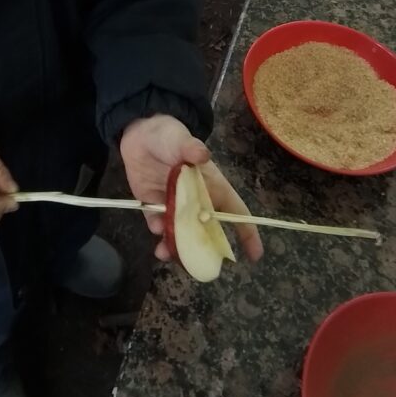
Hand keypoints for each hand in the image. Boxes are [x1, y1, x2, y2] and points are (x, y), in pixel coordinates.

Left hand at [120, 114, 263, 262]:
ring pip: (180, 233)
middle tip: (199, 265)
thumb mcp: (182, 139)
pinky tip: (156, 230)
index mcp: (212, 187)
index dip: (247, 233)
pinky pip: (158, 224)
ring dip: (176, 246)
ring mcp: (174, 205)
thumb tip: (202, 154)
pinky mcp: (153, 205)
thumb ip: (191, 148)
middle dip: (204, 249)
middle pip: (205, 231)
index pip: (235, 212)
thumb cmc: (170, 135)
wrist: (140, 131)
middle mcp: (195, 201)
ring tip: (166, 253)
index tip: (255, 256)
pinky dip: (158, 232)